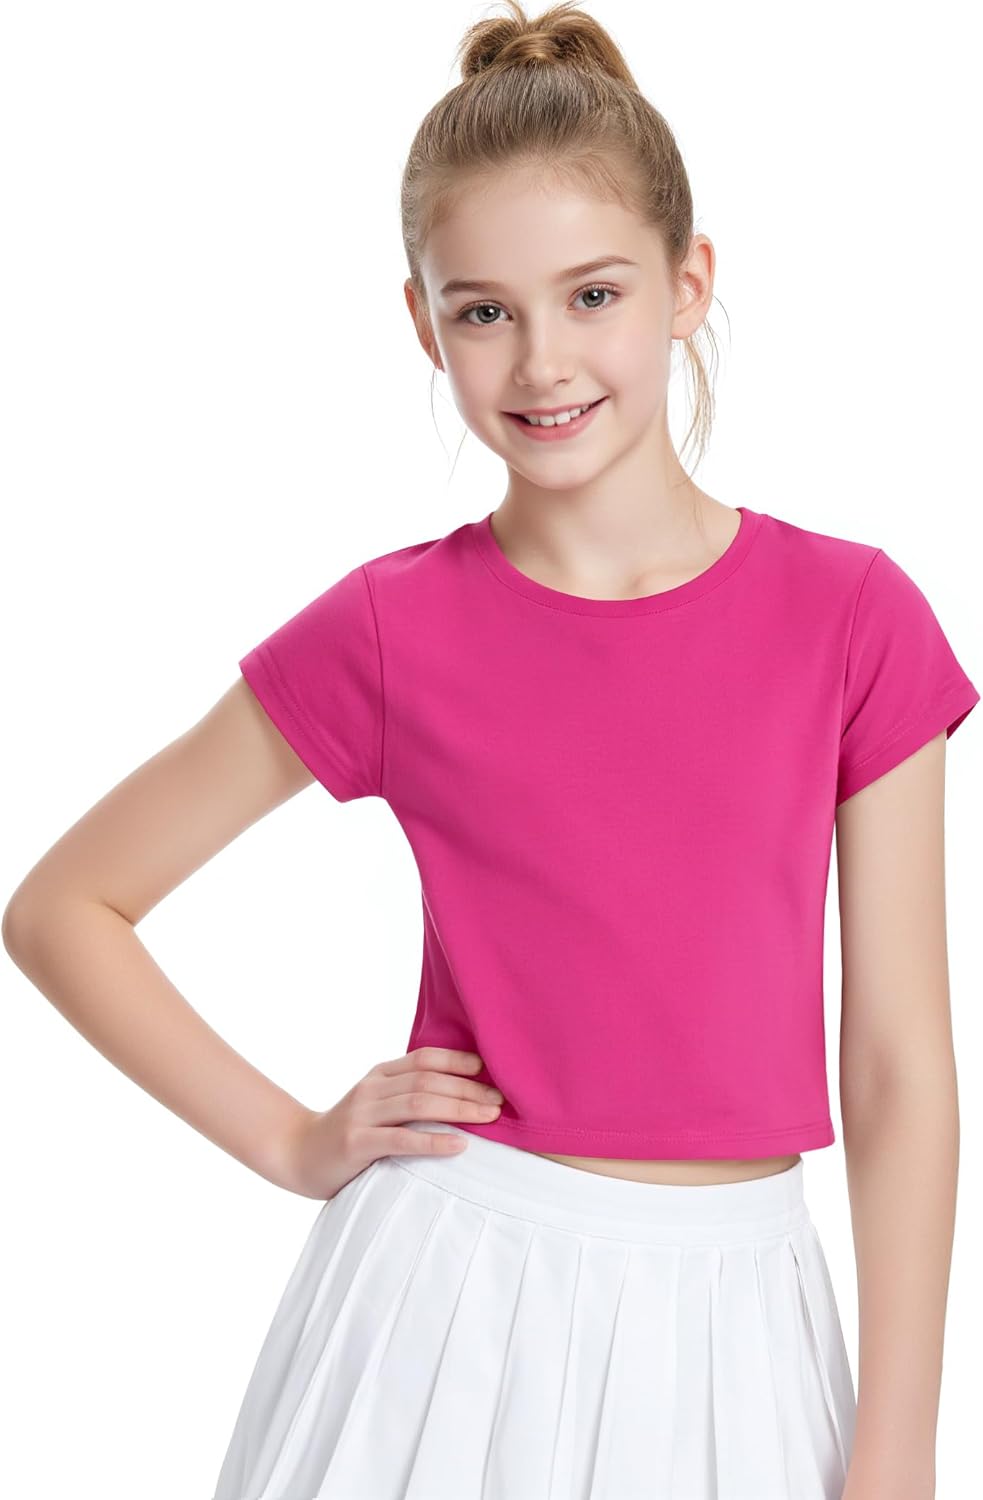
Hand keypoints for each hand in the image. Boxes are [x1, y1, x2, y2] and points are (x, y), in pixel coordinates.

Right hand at [275, 1047, 504, 1199]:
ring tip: (489, 1118)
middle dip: (468, 1089)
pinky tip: (459, 1145)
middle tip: (500, 1101)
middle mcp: (371, 1089)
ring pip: (419, 1103)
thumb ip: (406, 1094)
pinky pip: (402, 1139)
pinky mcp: (357, 1144)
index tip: (490, 1071)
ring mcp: (362, 1115)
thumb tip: (460, 1093)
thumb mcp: (375, 1104)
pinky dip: (434, 1141)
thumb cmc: (348, 1132)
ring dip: (460, 1109)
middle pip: (428, 1081)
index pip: (425, 1059)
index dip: (459, 1061)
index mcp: (379, 1075)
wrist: (296, 1154)